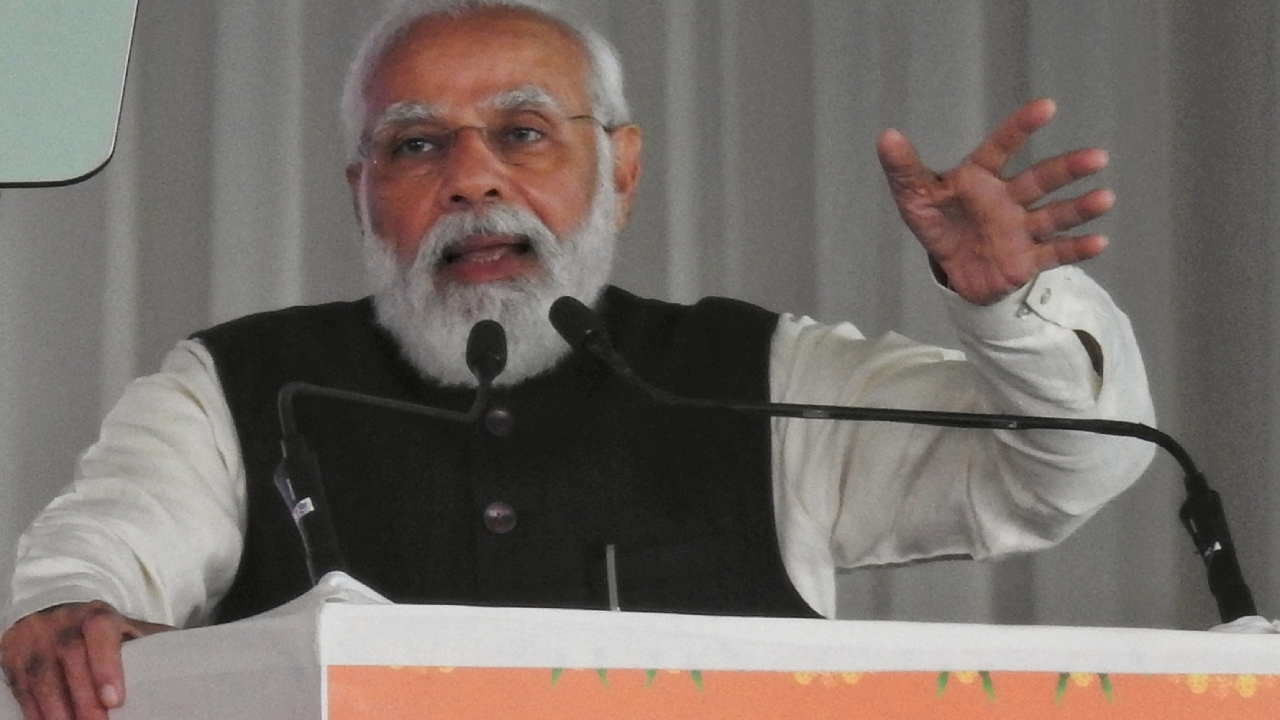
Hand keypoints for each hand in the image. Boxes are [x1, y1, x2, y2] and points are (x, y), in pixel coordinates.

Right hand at [1, 602, 172, 719]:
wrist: (55, 610)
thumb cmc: (102, 631)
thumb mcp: (128, 629)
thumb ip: (153, 642)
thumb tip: (195, 656)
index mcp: (96, 615)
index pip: (99, 633)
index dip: (106, 666)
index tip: (115, 699)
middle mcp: (61, 623)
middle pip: (69, 660)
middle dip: (82, 699)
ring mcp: (33, 638)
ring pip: (41, 677)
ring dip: (56, 711)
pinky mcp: (11, 655)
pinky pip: (21, 688)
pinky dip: (34, 712)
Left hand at [877, 98, 1113, 304]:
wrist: (953, 268)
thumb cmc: (938, 223)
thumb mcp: (915, 198)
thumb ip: (903, 169)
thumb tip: (886, 136)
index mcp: (980, 178)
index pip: (1001, 148)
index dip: (1020, 128)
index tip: (1047, 107)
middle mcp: (1008, 199)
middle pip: (1040, 180)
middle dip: (1068, 169)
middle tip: (1097, 157)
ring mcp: (1020, 228)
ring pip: (1054, 215)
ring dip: (1080, 208)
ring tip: (1105, 198)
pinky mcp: (1026, 259)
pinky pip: (1054, 253)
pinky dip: (1076, 249)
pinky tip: (1100, 242)